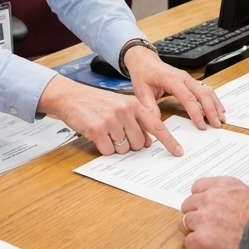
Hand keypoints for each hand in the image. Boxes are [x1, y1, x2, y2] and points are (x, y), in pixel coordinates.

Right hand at [38, 72, 185, 156]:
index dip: (169, 141)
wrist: (71, 96)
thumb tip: (147, 142)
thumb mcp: (120, 105)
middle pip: (139, 143)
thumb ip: (136, 120)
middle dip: (130, 144)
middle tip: (118, 134)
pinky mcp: (97, 130)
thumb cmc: (96, 102)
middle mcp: (125, 111)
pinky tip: (97, 135)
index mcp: (134, 104)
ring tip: (106, 132)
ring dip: (115, 146)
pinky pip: (108, 151)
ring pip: (124, 149)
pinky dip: (104, 148)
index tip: (178, 152)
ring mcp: (111, 120)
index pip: (156, 125)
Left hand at [123, 45, 224, 131]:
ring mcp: (189, 78)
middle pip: (202, 93)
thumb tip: (156, 124)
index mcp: (172, 79)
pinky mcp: (191, 81)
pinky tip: (218, 109)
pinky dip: (213, 99)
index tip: (201, 125)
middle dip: (211, 110)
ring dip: (215, 104)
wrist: (144, 61)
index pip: (188, 97)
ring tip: (221, 119)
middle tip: (217, 125)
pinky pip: (205, 89)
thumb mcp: (141, 92)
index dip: (196, 112)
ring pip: (207, 90)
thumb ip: (149, 108)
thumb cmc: (143, 74)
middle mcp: (184, 77)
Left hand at [179, 177, 248, 248]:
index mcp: (222, 186)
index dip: (200, 200)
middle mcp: (209, 199)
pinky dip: (196, 248)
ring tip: (207, 240)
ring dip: (194, 231)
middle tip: (205, 227)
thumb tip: (227, 206)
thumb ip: (232, 196)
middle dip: (195, 216)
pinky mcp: (201, 240)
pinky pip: (188, 243)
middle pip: (188, 206)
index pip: (197, 188)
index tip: (204, 208)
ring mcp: (203, 220)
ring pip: (184, 224)